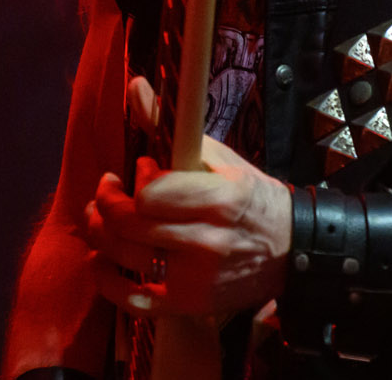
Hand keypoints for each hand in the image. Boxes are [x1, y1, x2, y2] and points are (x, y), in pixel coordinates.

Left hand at [83, 77, 291, 319]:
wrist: (291, 250)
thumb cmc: (251, 198)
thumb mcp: (218, 157)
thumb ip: (171, 124)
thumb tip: (134, 86)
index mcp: (219, 200)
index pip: (150, 194)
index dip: (136, 179)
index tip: (141, 168)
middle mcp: (207, 242)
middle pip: (130, 225)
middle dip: (107, 202)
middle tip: (108, 188)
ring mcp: (197, 279)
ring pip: (125, 258)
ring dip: (100, 233)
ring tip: (101, 218)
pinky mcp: (189, 305)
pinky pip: (134, 301)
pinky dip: (108, 283)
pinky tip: (101, 262)